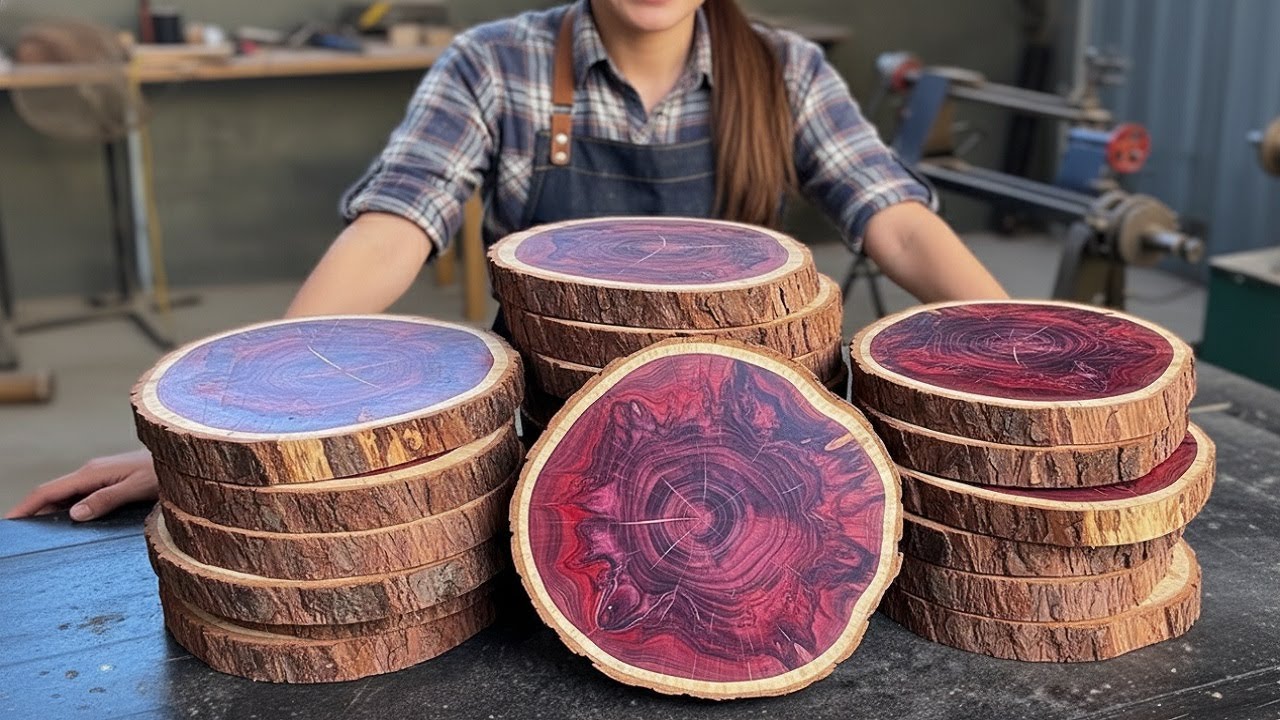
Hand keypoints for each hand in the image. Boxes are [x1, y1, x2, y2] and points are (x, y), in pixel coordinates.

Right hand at [5, 449, 158, 520]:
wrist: (184, 458)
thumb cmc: (164, 472)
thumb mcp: (136, 488)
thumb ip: (106, 499)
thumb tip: (74, 514)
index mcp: (92, 473)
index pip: (48, 491)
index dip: (26, 506)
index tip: (10, 521)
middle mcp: (92, 473)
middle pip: (53, 494)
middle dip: (33, 511)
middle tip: (21, 535)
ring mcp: (100, 476)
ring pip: (67, 495)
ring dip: (51, 512)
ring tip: (38, 534)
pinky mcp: (110, 481)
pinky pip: (81, 496)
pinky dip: (68, 509)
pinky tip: (69, 523)